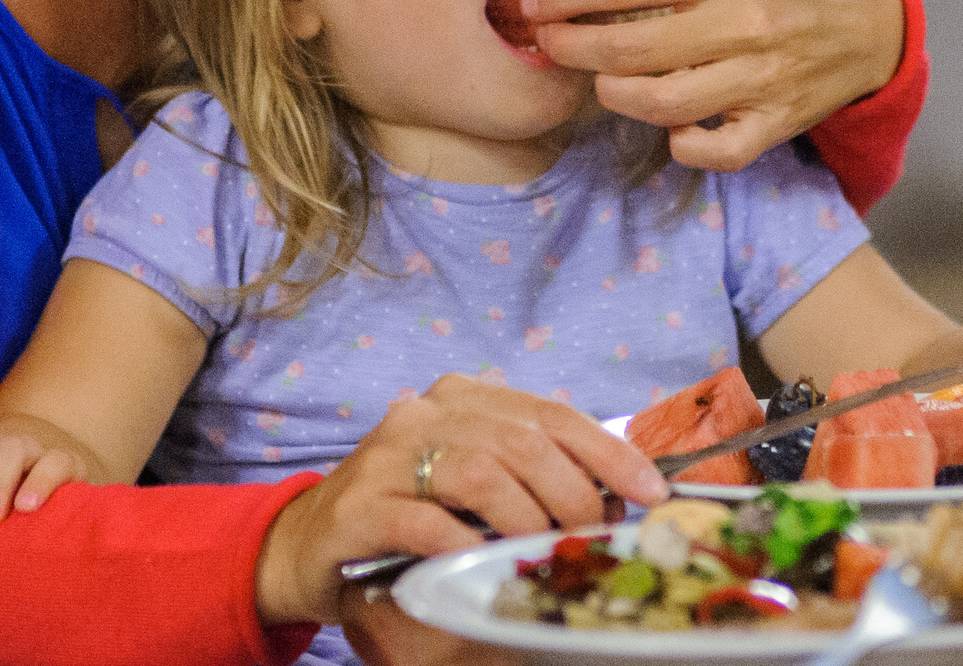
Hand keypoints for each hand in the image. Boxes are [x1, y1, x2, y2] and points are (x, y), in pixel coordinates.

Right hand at [252, 373, 664, 626]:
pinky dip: (467, 546)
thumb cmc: (408, 511)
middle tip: (591, 538)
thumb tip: (614, 499)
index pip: (550, 413)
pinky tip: (484, 563)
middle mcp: (424, 414)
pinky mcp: (360, 508)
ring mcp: (387, 457)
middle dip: (573, 494)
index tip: (651, 491)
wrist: (311, 542)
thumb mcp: (474, 481)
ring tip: (545, 553)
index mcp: (461, 398)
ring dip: (528, 520)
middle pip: (521, 441)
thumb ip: (530, 474)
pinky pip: (427, 524)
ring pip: (480, 473)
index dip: (608, 451)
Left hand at [522, 0, 902, 170]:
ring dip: (614, 94)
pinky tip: (669, 125)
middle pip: (630, 48)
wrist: (874, 17)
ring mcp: (762, 77)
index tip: (534, 1)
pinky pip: (713, 151)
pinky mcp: (777, 121)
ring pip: (661, 103)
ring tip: (602, 80)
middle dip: (572, 46)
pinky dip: (681, 144)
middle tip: (549, 42)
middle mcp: (743, 22)